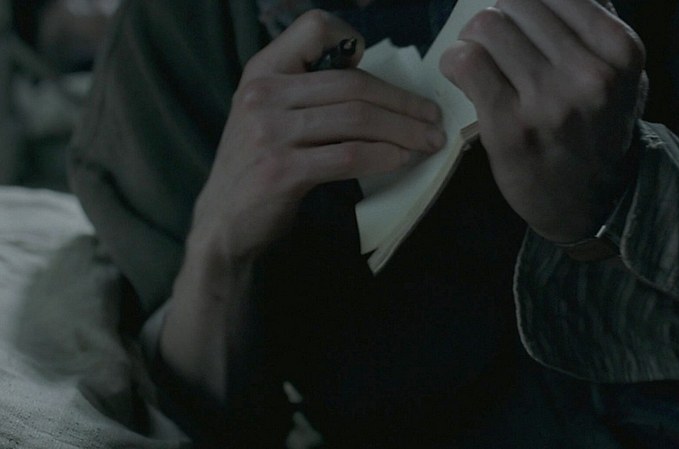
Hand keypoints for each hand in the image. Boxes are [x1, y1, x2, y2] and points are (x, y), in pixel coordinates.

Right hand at [192, 9, 444, 260]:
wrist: (224, 222)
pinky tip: (403, 160)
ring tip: (429, 141)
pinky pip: (349, 155)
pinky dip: (384, 156)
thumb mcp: (268, 113)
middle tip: (433, 117)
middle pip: (352, 83)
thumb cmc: (257, 165)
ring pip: (357, 118)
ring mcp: (270, 132)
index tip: (377, 70)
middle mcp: (263, 94)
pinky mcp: (282, 170)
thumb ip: (305, 90)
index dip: (351, 40)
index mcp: (263, 70)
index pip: (314, 27)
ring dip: (404, 130)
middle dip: (403, 101)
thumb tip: (365, 75)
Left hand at [440, 0, 646, 242]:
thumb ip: (595, 24)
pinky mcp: (509, 127)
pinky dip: (456, 60)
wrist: (590, 203)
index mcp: (620, 50)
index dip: (526, 1)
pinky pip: (467, 63)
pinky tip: (462, 72)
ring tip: (480, 56)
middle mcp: (589, 73)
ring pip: (488, 26)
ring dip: (474, 37)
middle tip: (496, 39)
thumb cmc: (598, 129)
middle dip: (499, 15)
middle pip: (516, 1)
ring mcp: (548, 101)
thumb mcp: (622, 74)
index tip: (518, 17)